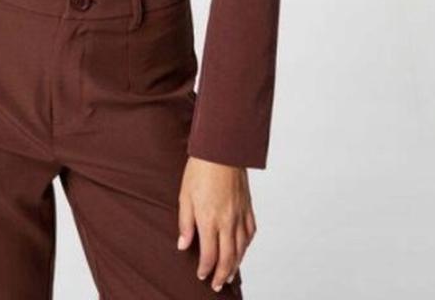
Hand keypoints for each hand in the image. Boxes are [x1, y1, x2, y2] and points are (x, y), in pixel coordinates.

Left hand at [177, 157, 256, 291]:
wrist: (222, 149)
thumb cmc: (200, 169)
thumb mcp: (185, 195)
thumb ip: (185, 223)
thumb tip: (184, 245)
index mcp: (209, 219)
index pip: (209, 254)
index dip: (205, 269)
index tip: (201, 275)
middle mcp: (227, 221)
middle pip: (228, 257)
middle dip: (222, 275)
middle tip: (218, 286)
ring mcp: (240, 214)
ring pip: (241, 248)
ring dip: (236, 264)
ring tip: (230, 274)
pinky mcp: (248, 206)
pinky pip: (251, 232)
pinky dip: (247, 245)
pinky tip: (242, 249)